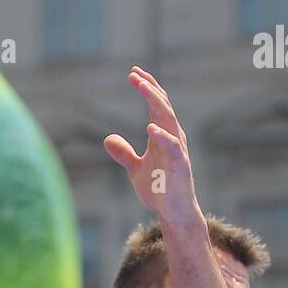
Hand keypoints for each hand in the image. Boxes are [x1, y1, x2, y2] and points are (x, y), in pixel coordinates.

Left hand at [104, 67, 201, 227]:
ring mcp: (178, 151)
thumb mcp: (135, 169)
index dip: (147, 89)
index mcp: (162, 137)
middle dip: (150, 89)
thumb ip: (123, 153)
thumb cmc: (159, 190)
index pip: (157, 106)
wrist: (173, 214)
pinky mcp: (180, 166)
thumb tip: (107, 139)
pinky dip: (162, 136)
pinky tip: (149, 128)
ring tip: (143, 88)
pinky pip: (173, 147)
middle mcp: (172, 138)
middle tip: (134, 74)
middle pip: (163, 107)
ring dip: (156, 102)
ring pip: (169, 120)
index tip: (133, 73)